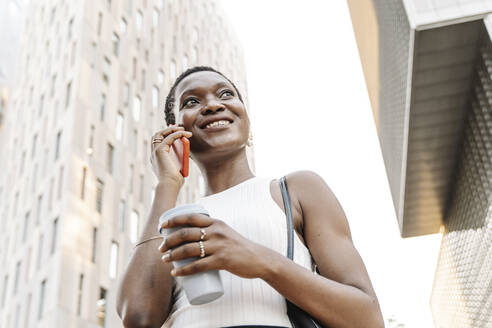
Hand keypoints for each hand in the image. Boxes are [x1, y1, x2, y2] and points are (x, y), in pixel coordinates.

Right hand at [150, 125, 191, 187]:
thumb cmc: (175, 181)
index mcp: (157, 159)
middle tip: (180, 128)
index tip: (178, 132)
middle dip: (168, 129)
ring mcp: (155, 152)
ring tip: (183, 129)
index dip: (167, 135)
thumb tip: (185, 151)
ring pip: (160, 134)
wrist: (170, 185)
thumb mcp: (177, 167)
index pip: (159, 142)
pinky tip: (185, 133)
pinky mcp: (160, 151)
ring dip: (172, 129)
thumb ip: (178, 159)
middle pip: (157, 135)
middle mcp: (153, 154)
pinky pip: (169, 137)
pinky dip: (177, 134)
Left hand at [158, 214, 272, 278]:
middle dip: (169, 241)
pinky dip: (184, 270)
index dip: (173, 220)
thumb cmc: (238, 247)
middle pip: (186, 234)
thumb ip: (211, 231)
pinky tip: (175, 272)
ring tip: (165, 260)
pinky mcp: (222, 261)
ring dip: (173, 255)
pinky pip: (198, 266)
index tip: (161, 226)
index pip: (191, 217)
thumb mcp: (225, 232)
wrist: (258, 259)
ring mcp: (219, 246)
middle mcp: (216, 231)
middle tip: (161, 248)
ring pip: (189, 249)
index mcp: (216, 222)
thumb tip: (191, 236)